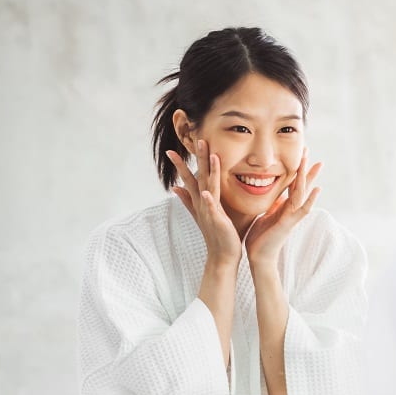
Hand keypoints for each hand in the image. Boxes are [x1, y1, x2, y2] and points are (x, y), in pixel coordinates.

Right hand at [167, 141, 241, 266]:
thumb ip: (188, 200)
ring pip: (208, 187)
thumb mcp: (201, 213)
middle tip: (198, 138)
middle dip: (198, 158)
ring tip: (209, 155)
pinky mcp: (216, 221)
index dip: (183, 163)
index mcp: (201, 200)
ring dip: (208, 171)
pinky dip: (209, 201)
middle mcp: (203, 203)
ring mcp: (208, 211)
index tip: (173, 149)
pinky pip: (212, 209)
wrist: (222, 256)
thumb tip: (175, 187)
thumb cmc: (216, 234)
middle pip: (199, 176)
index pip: (191, 177)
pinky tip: (207, 194)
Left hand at [245, 147, 321, 266]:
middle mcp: (290, 210)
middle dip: (305, 167)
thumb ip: (273, 205)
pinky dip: (310, 199)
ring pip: (302, 193)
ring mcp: (292, 216)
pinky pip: (301, 210)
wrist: (259, 258)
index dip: (297, 170)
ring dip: (308, 177)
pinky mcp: (288, 224)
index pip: (292, 184)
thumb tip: (278, 195)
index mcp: (284, 206)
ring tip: (315, 162)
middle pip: (300, 184)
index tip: (300, 154)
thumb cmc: (260, 239)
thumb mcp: (265, 215)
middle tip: (308, 149)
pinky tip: (317, 189)